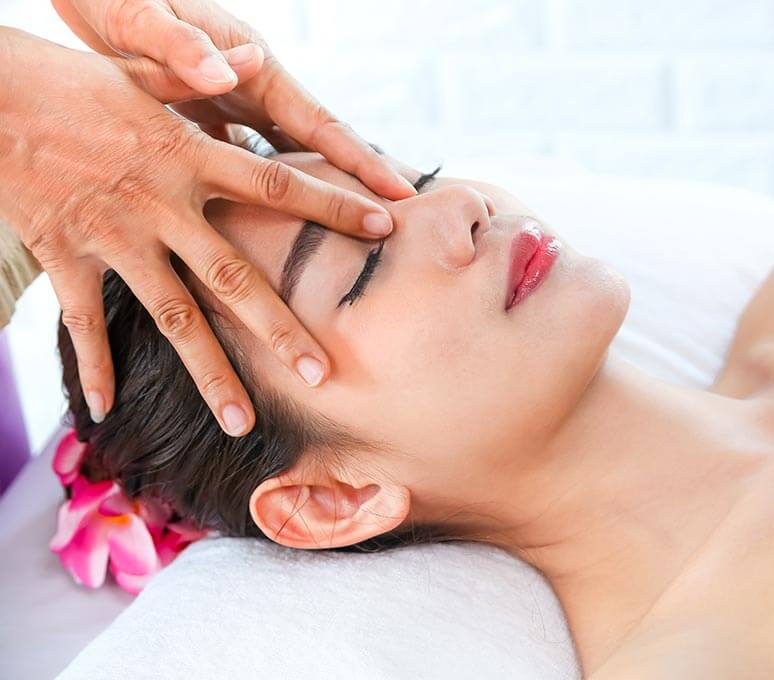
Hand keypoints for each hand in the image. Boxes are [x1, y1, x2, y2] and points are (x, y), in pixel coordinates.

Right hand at [0, 28, 380, 435]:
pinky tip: (106, 410)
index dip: (333, 207)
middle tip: (324, 376)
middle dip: (281, 330)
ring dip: (209, 374)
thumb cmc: (71, 82)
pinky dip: (95, 367)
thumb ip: (200, 72)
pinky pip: (85, 324)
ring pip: (172, 318)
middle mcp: (160, 205)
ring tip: (243, 424)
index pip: (277, 185)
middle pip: (234, 278)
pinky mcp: (65, 256)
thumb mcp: (141, 71)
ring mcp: (113, 237)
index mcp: (187, 157)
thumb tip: (255, 55)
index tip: (385, 228)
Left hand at [51, 0, 417, 200]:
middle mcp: (254, 86)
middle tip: (395, 228)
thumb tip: (231, 75)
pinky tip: (277, 230)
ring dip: (319, 194)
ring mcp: (235, 103)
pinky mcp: (210, 117)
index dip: (359, 161)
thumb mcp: (140, 16)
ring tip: (351, 239)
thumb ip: (181, 45)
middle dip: (358, 184)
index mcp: (253, 65)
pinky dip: (270, 195)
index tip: (397, 195)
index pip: (319, 122)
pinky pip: (250, 163)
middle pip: (319, 145)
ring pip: (290, 158)